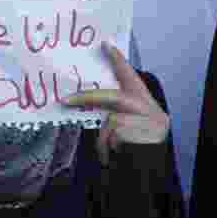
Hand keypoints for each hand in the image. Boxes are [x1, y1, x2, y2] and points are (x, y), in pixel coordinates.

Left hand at [63, 42, 169, 165]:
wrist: (149, 172)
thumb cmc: (134, 149)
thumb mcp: (127, 127)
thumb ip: (114, 113)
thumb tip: (82, 103)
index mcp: (146, 103)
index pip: (131, 76)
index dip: (118, 60)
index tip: (105, 45)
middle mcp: (152, 109)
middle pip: (114, 97)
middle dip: (87, 99)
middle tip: (64, 100)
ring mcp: (150, 122)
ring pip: (111, 122)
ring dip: (104, 138)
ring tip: (107, 153)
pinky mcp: (142, 135)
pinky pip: (112, 137)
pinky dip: (107, 148)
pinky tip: (114, 157)